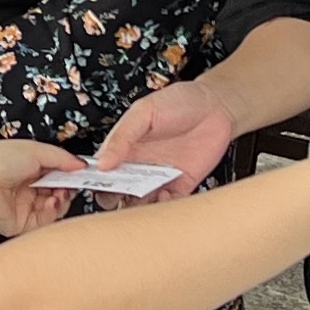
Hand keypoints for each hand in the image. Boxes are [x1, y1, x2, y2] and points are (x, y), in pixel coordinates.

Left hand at [0, 138, 78, 238]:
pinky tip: (52, 202)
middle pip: (58, 192)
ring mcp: (24, 206)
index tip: (84, 174)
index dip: (71, 175)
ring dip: (62, 200)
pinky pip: (44, 222)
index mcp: (29, 168)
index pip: (57, 174)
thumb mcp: (35, 150)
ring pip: (54, 208)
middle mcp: (27, 187)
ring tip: (61, 192)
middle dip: (69, 188)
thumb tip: (81, 164)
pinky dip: (52, 212)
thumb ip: (61, 158)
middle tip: (75, 184)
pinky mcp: (21, 223)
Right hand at [92, 78, 238, 198]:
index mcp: (123, 148)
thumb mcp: (143, 112)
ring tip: (144, 196)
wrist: (217, 107)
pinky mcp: (180, 187)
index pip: (100, 172)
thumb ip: (122, 136)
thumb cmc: (178, 102)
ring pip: (139, 204)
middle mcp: (138, 167)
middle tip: (119, 195)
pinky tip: (165, 194)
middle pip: (115, 194)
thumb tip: (102, 163)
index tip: (93, 186)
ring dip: (138, 207)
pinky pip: (167, 206)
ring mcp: (158, 179)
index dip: (92, 182)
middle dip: (113, 200)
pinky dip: (164, 208)